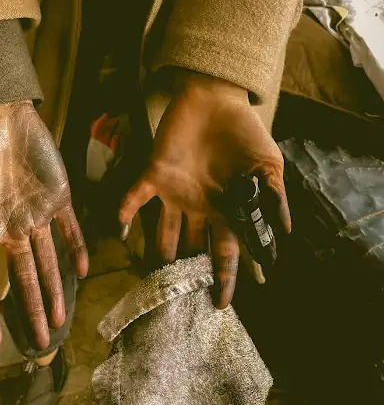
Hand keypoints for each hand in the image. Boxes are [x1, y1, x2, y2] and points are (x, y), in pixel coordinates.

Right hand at [0, 101, 87, 348]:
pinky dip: (77, 248)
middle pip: (24, 277)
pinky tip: (83, 271)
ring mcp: (36, 214)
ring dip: (54, 289)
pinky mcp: (58, 197)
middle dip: (32, 309)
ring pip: (48, 260)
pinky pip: (71, 228)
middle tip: (42, 340)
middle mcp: (11, 227)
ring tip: (59, 320)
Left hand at [119, 74, 290, 307]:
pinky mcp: (154, 174)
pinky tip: (120, 229)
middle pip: (192, 247)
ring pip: (162, 231)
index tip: (222, 304)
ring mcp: (175, 193)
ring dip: (157, 252)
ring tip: (153, 277)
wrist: (216, 100)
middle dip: (188, 272)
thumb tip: (284, 232)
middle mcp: (199, 207)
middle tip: (182, 299)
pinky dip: (125, 211)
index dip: (224, 277)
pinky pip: (134, 196)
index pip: (226, 250)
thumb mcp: (267, 166)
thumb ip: (273, 197)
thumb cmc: (245, 133)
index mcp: (226, 208)